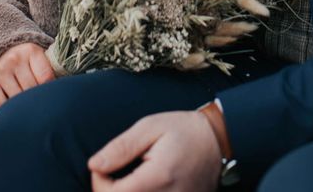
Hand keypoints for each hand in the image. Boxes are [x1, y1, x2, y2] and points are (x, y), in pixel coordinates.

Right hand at [0, 42, 54, 106]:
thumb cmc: (22, 58)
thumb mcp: (36, 56)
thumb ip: (47, 69)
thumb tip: (60, 91)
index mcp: (31, 51)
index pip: (46, 77)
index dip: (50, 89)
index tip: (50, 93)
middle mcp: (15, 59)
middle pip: (31, 89)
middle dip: (35, 97)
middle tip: (37, 100)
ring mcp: (0, 70)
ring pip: (17, 98)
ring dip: (22, 104)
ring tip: (25, 102)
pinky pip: (1, 103)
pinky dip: (7, 108)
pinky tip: (11, 104)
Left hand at [88, 111, 221, 191]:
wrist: (218, 141)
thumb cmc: (184, 130)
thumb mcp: (151, 127)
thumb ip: (122, 147)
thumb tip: (94, 165)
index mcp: (158, 177)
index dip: (99, 180)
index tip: (104, 164)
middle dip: (110, 190)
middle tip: (113, 172)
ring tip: (128, 179)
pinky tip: (143, 186)